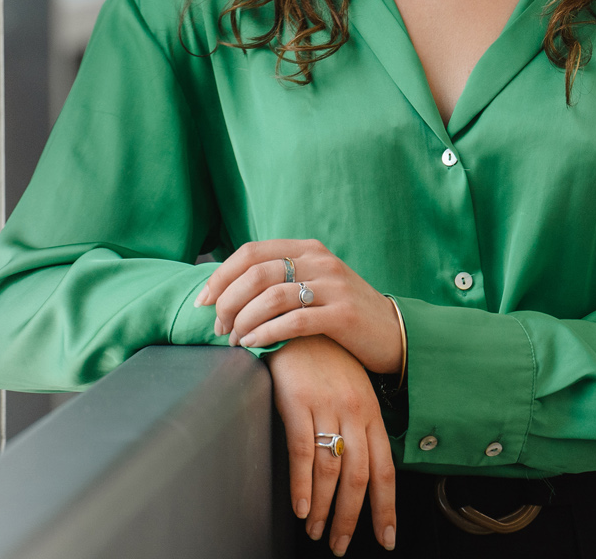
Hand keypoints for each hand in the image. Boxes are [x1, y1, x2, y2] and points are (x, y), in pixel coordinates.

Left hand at [195, 239, 402, 374]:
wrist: (393, 332)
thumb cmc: (342, 312)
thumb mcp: (314, 283)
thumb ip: (280, 278)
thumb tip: (226, 288)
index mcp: (308, 249)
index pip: (251, 252)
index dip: (220, 276)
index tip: (202, 301)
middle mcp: (320, 261)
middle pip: (256, 273)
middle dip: (228, 302)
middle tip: (219, 327)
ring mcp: (334, 286)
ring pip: (272, 297)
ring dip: (244, 321)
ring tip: (234, 340)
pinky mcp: (343, 315)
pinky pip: (295, 321)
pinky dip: (267, 333)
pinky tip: (253, 345)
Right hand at [268, 335, 397, 553]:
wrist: (299, 317)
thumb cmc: (325, 358)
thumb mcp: (352, 389)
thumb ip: (358, 426)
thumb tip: (359, 470)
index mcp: (372, 413)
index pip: (385, 470)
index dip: (386, 507)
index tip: (387, 537)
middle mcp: (355, 413)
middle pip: (360, 478)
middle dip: (353, 518)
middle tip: (342, 545)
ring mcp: (328, 407)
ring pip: (332, 472)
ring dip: (325, 509)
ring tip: (317, 532)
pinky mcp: (298, 403)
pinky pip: (302, 453)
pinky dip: (302, 486)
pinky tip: (301, 508)